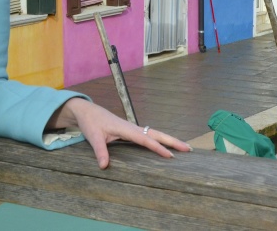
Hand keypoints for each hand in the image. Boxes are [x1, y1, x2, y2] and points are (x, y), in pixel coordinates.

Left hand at [49, 98, 190, 168]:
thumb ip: (100, 151)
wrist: (87, 111)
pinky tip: (165, 146)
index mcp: (126, 128)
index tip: (170, 156)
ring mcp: (133, 129)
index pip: (145, 139)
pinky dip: (160, 140)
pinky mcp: (131, 131)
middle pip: (157, 134)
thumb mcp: (93, 137)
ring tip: (184, 148)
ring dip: (169, 140)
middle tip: (188, 149)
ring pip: (155, 134)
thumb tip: (104, 166)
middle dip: (172, 141)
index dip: (158, 147)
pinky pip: (149, 136)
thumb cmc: (91, 122)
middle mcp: (132, 127)